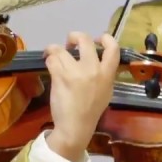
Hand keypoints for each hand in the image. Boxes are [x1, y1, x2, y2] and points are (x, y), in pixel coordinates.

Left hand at [46, 32, 118, 161]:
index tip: (96, 38)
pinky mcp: (60, 77)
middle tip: (69, 44)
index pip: (113, 48)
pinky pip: (51, 59)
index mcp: (107, 74)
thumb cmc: (91, 109)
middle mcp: (93, 69)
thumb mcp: (106, 91)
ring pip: (60, 49)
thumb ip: (104, 74)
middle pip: (83, 40)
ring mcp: (75, 72)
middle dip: (74, 36)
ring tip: (53, 56)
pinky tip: (49, 65)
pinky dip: (48, 60)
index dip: (105, 38)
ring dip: (54, 50)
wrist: (77, 125)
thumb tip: (98, 61)